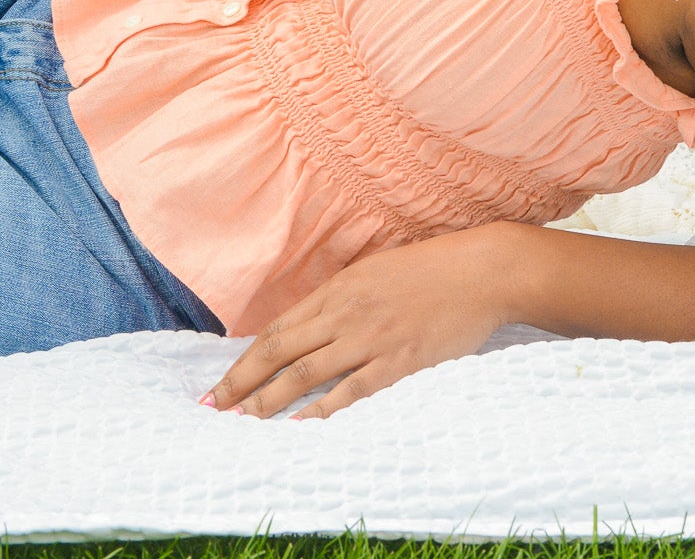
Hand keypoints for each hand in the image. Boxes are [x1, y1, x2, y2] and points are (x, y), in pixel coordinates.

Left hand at [200, 225, 519, 420]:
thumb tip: (306, 327)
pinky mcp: (399, 362)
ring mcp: (372, 338)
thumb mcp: (376, 270)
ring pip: (307, 373)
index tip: (220, 383)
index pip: (279, 328)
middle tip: (213, 407)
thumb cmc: (432, 269)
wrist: (481, 271)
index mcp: (340, 287)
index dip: (244, 359)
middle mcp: (347, 312)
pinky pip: (350, 392)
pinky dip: (320, 410)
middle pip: (281, 351)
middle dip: (242, 382)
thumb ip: (342, 297)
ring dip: (269, 400)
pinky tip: (298, 425)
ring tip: (243, 422)